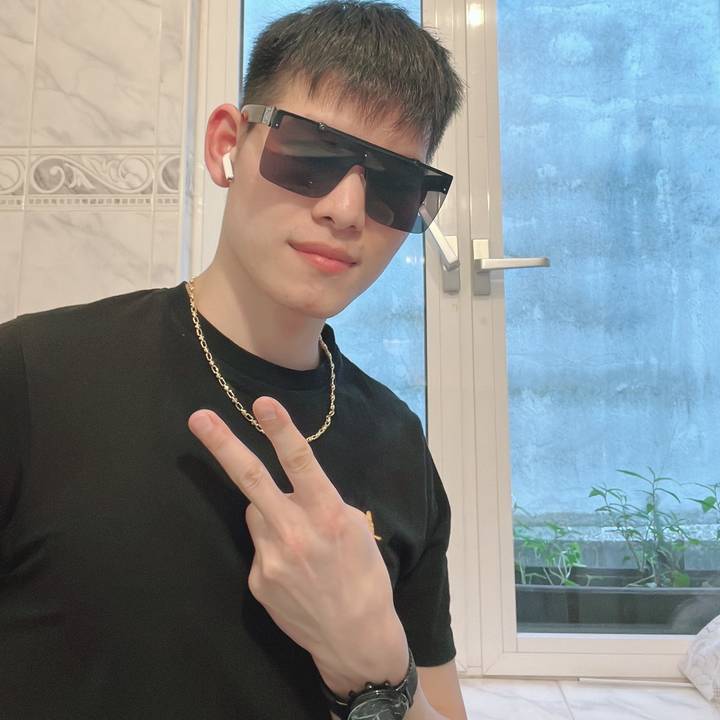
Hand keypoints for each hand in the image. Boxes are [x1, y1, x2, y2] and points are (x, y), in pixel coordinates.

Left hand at [188, 397, 408, 696]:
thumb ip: (323, 504)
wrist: (355, 637)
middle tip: (198, 418)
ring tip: (299, 539)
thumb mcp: (356, 531)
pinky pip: (259, 545)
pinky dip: (272, 544)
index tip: (262, 403)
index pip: (300, 463)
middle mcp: (295, 534)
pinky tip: (294, 568)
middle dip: (222, 445)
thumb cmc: (365, 577)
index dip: (280, 430)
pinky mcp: (257, 581)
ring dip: (270, 511)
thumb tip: (295, 490)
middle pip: (251, 480)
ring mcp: (270, 559)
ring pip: (257, 512)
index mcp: (328, 516)